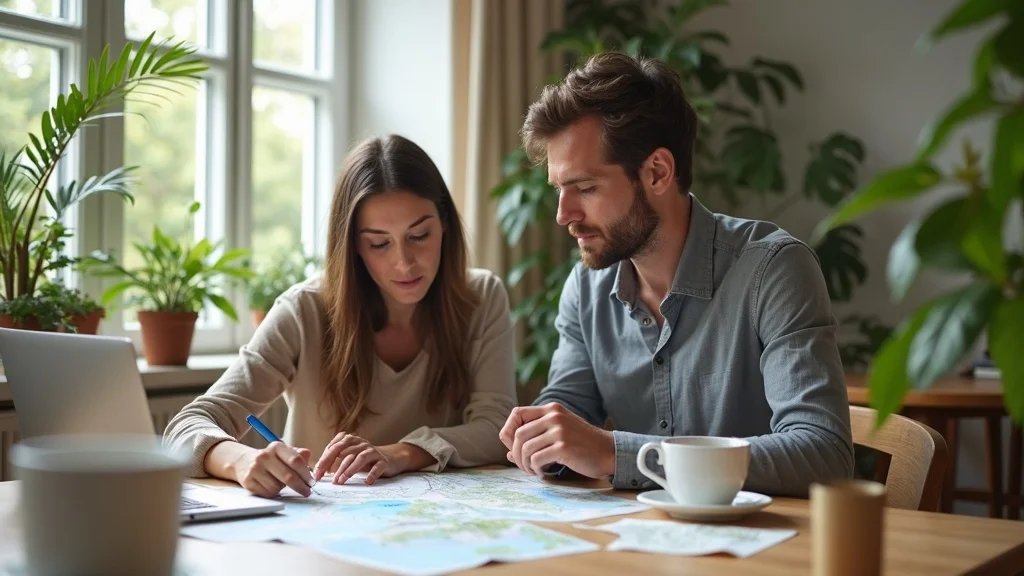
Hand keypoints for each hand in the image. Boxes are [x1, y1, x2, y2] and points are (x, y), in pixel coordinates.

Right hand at [231, 441, 313, 497]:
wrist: (244, 462)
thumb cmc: (271, 459)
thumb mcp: (284, 452)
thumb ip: (298, 455)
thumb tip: (308, 455)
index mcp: (276, 446)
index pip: (295, 460)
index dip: (306, 474)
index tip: (312, 482)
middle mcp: (264, 456)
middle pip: (288, 476)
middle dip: (300, 486)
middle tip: (307, 492)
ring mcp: (255, 468)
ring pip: (278, 487)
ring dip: (283, 489)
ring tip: (280, 482)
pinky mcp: (248, 481)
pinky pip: (268, 493)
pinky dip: (273, 493)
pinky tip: (270, 486)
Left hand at [313, 433, 403, 484]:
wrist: (389, 458)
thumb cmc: (364, 460)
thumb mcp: (348, 456)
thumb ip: (334, 460)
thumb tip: (317, 471)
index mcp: (350, 440)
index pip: (334, 447)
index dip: (324, 460)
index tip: (317, 473)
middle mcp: (361, 443)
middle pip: (345, 451)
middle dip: (333, 465)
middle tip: (325, 478)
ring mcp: (373, 451)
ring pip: (360, 458)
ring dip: (349, 469)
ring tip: (341, 480)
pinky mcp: (383, 461)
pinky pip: (378, 466)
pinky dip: (372, 474)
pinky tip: (367, 482)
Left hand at [499, 403, 615, 478]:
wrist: (608, 452)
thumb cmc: (582, 445)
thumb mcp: (559, 433)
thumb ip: (536, 438)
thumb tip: (509, 453)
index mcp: (551, 409)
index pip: (517, 413)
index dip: (509, 431)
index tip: (513, 447)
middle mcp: (553, 416)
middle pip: (518, 434)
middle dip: (516, 454)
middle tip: (524, 466)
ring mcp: (559, 430)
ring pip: (525, 448)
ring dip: (525, 464)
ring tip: (534, 471)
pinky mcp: (563, 446)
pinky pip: (536, 458)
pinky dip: (535, 469)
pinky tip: (543, 473)